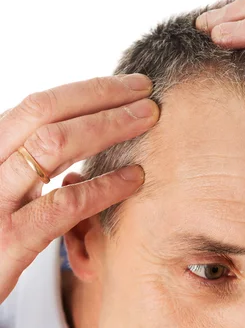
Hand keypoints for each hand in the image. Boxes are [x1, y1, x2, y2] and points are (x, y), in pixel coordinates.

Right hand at [0, 74, 158, 303]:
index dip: (86, 91)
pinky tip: (134, 178)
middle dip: (101, 97)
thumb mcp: (6, 193)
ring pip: (53, 145)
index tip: (128, 86)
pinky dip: (104, 186)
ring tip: (148, 121)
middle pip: (45, 113)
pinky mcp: (10, 240)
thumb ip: (32, 167)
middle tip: (147, 94)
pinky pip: (64, 205)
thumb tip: (79, 138)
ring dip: (108, 126)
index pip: (37, 106)